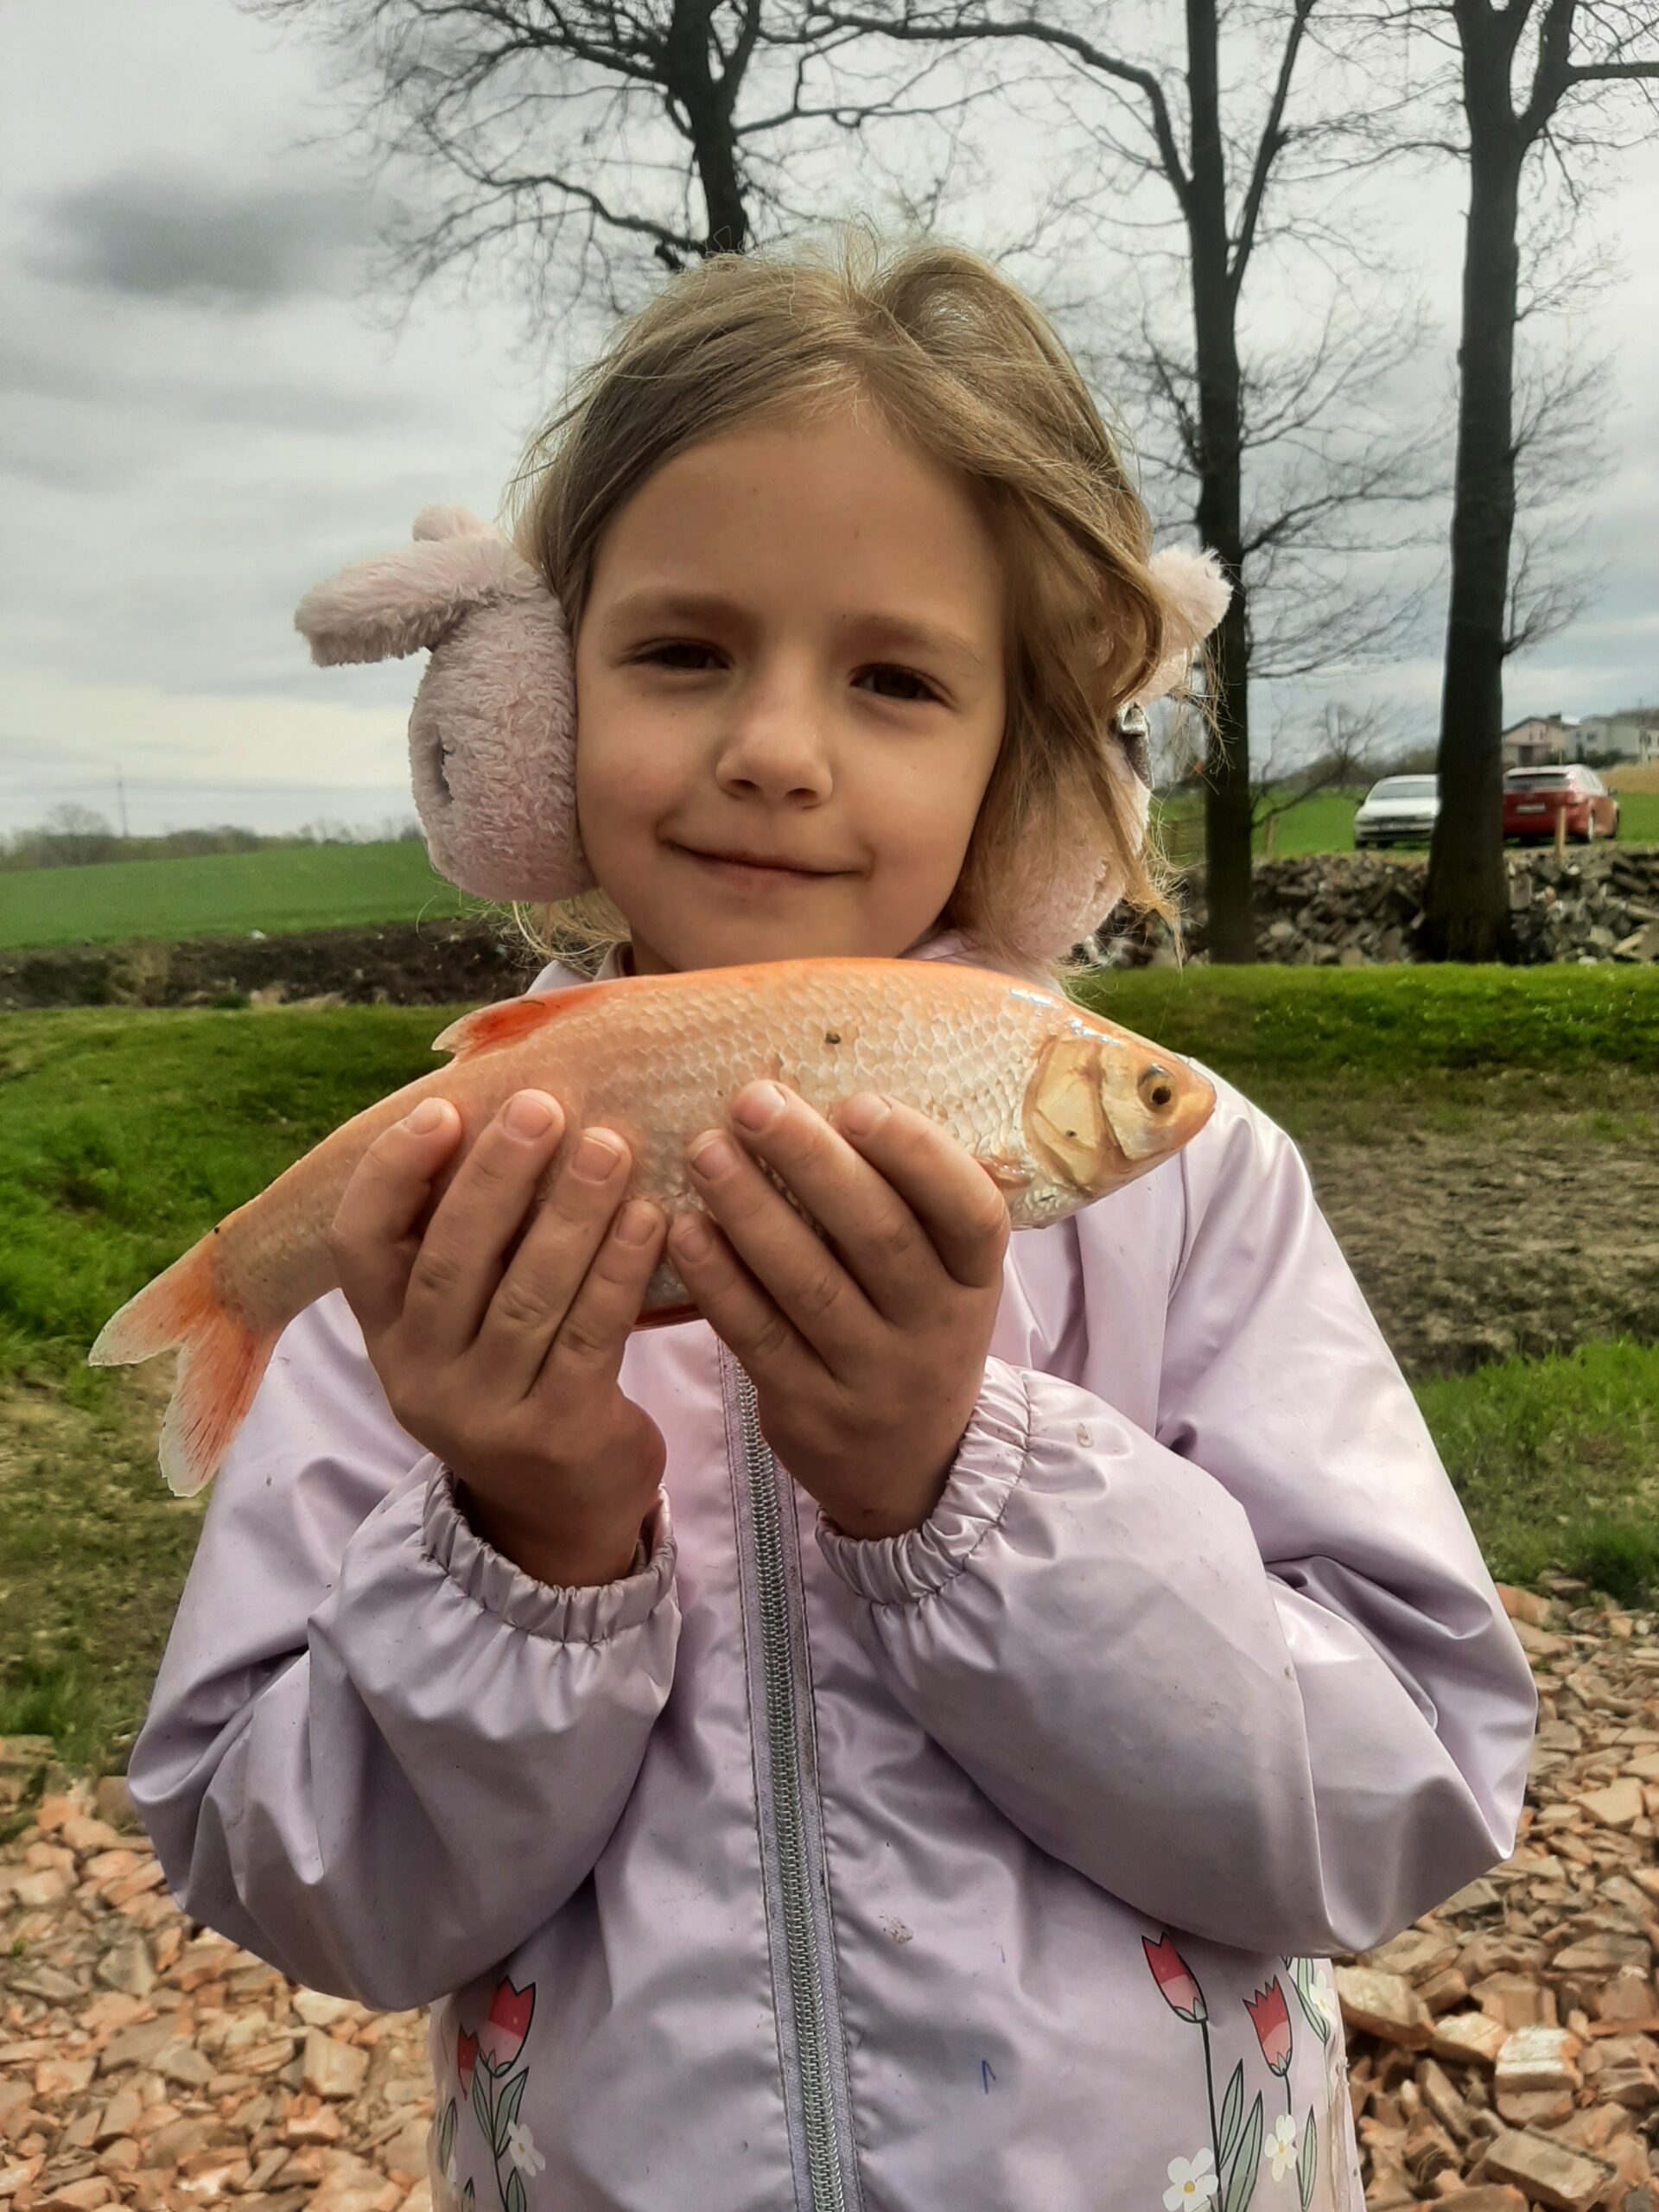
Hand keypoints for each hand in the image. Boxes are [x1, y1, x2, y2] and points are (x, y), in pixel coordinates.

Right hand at [327, 1089, 669, 1586]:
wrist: (558, 1515)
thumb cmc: (520, 1379)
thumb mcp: (466, 1325)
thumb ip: (467, 1241)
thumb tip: (503, 1110)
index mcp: (387, 1335)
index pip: (358, 1246)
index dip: (392, 1174)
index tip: (443, 1108)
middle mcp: (420, 1376)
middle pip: (450, 1262)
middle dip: (497, 1176)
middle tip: (542, 1107)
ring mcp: (485, 1413)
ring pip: (526, 1296)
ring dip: (571, 1213)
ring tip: (610, 1145)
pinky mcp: (557, 1436)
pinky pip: (590, 1337)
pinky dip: (620, 1270)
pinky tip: (651, 1218)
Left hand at [664, 1084, 1009, 1539]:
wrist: (912, 1469)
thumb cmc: (912, 1331)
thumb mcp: (940, 1277)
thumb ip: (904, 1205)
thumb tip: (821, 1094)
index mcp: (975, 1278)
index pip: (968, 1211)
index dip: (918, 1154)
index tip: (857, 1101)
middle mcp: (936, 1328)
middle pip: (877, 1236)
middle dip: (810, 1161)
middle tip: (751, 1100)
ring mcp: (875, 1377)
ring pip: (809, 1284)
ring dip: (751, 1210)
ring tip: (703, 1150)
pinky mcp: (812, 1412)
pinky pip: (759, 1337)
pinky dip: (719, 1281)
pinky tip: (683, 1229)